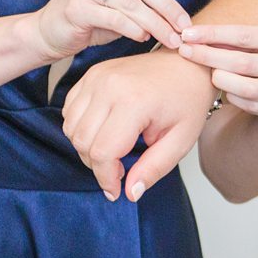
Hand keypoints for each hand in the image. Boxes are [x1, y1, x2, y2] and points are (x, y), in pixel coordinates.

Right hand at [28, 0, 192, 61]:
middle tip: (185, 27)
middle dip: (168, 6)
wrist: (47, 32)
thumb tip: (179, 14)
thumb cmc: (92, 15)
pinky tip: (144, 38)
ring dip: (157, 24)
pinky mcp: (75, 8)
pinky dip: (134, 30)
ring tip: (171, 39)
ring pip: (131, 3)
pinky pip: (115, 18)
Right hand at [61, 47, 212, 201]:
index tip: (116, 190)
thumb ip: (154, 168)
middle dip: (97, 165)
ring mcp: (97, 77)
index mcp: (134, 102)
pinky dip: (81, 127)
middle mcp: (109, 86)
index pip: (102, 152)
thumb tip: (129, 193)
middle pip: (83, 142)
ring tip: (114, 150)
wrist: (186, 64)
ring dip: (87, 147)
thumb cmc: (188, 100)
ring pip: (72, 128)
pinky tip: (105, 131)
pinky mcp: (91, 74)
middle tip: (120, 169)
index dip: (106, 178)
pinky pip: (70, 111)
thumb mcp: (180, 140)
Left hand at [176, 25, 257, 121]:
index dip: (213, 34)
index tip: (188, 33)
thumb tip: (204, 36)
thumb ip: (250, 38)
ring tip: (210, 73)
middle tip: (186, 51)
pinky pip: (251, 104)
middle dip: (208, 56)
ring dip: (220, 79)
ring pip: (245, 87)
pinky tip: (227, 89)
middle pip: (242, 62)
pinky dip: (234, 96)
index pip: (245, 35)